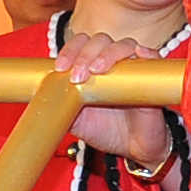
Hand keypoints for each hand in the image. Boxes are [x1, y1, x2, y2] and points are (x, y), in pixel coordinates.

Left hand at [54, 30, 180, 170]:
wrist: (133, 150)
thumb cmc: (107, 131)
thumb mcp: (75, 120)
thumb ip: (58, 107)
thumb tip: (37, 99)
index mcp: (92, 68)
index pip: (80, 44)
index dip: (69, 51)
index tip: (60, 68)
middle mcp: (112, 63)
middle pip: (100, 41)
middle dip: (84, 54)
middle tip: (77, 75)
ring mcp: (133, 68)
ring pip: (124, 45)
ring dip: (108, 54)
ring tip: (98, 70)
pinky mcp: (152, 78)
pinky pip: (153, 57)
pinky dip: (146, 52)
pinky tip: (138, 55)